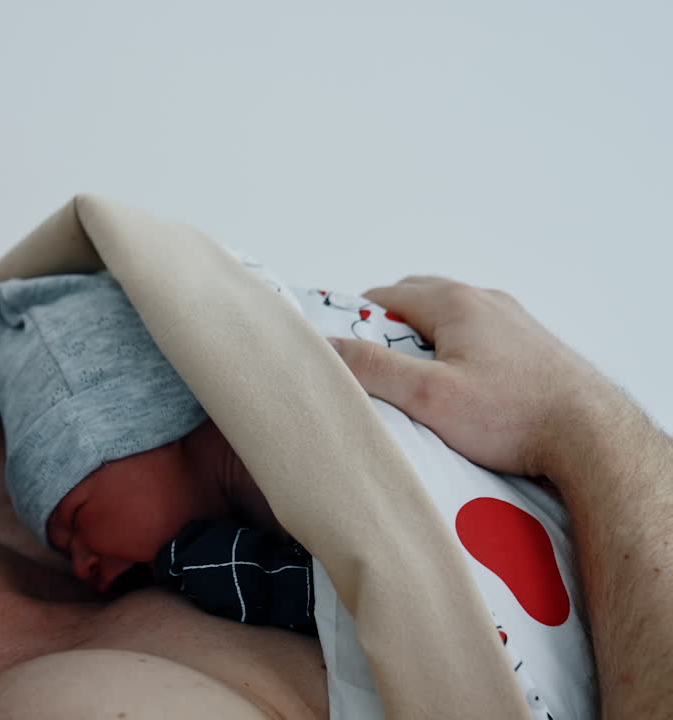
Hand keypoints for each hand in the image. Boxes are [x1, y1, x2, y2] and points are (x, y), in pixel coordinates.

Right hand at [326, 275, 611, 478]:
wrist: (592, 437)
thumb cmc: (513, 416)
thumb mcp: (427, 396)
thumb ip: (372, 368)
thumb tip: (325, 347)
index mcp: (454, 302)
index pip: (382, 296)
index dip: (354, 323)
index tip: (344, 354)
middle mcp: (485, 301)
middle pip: (416, 301)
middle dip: (387, 330)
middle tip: (376, 372)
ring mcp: (512, 321)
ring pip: (449, 320)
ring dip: (424, 342)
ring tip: (417, 385)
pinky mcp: (531, 346)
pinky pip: (478, 337)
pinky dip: (456, 353)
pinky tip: (460, 390)